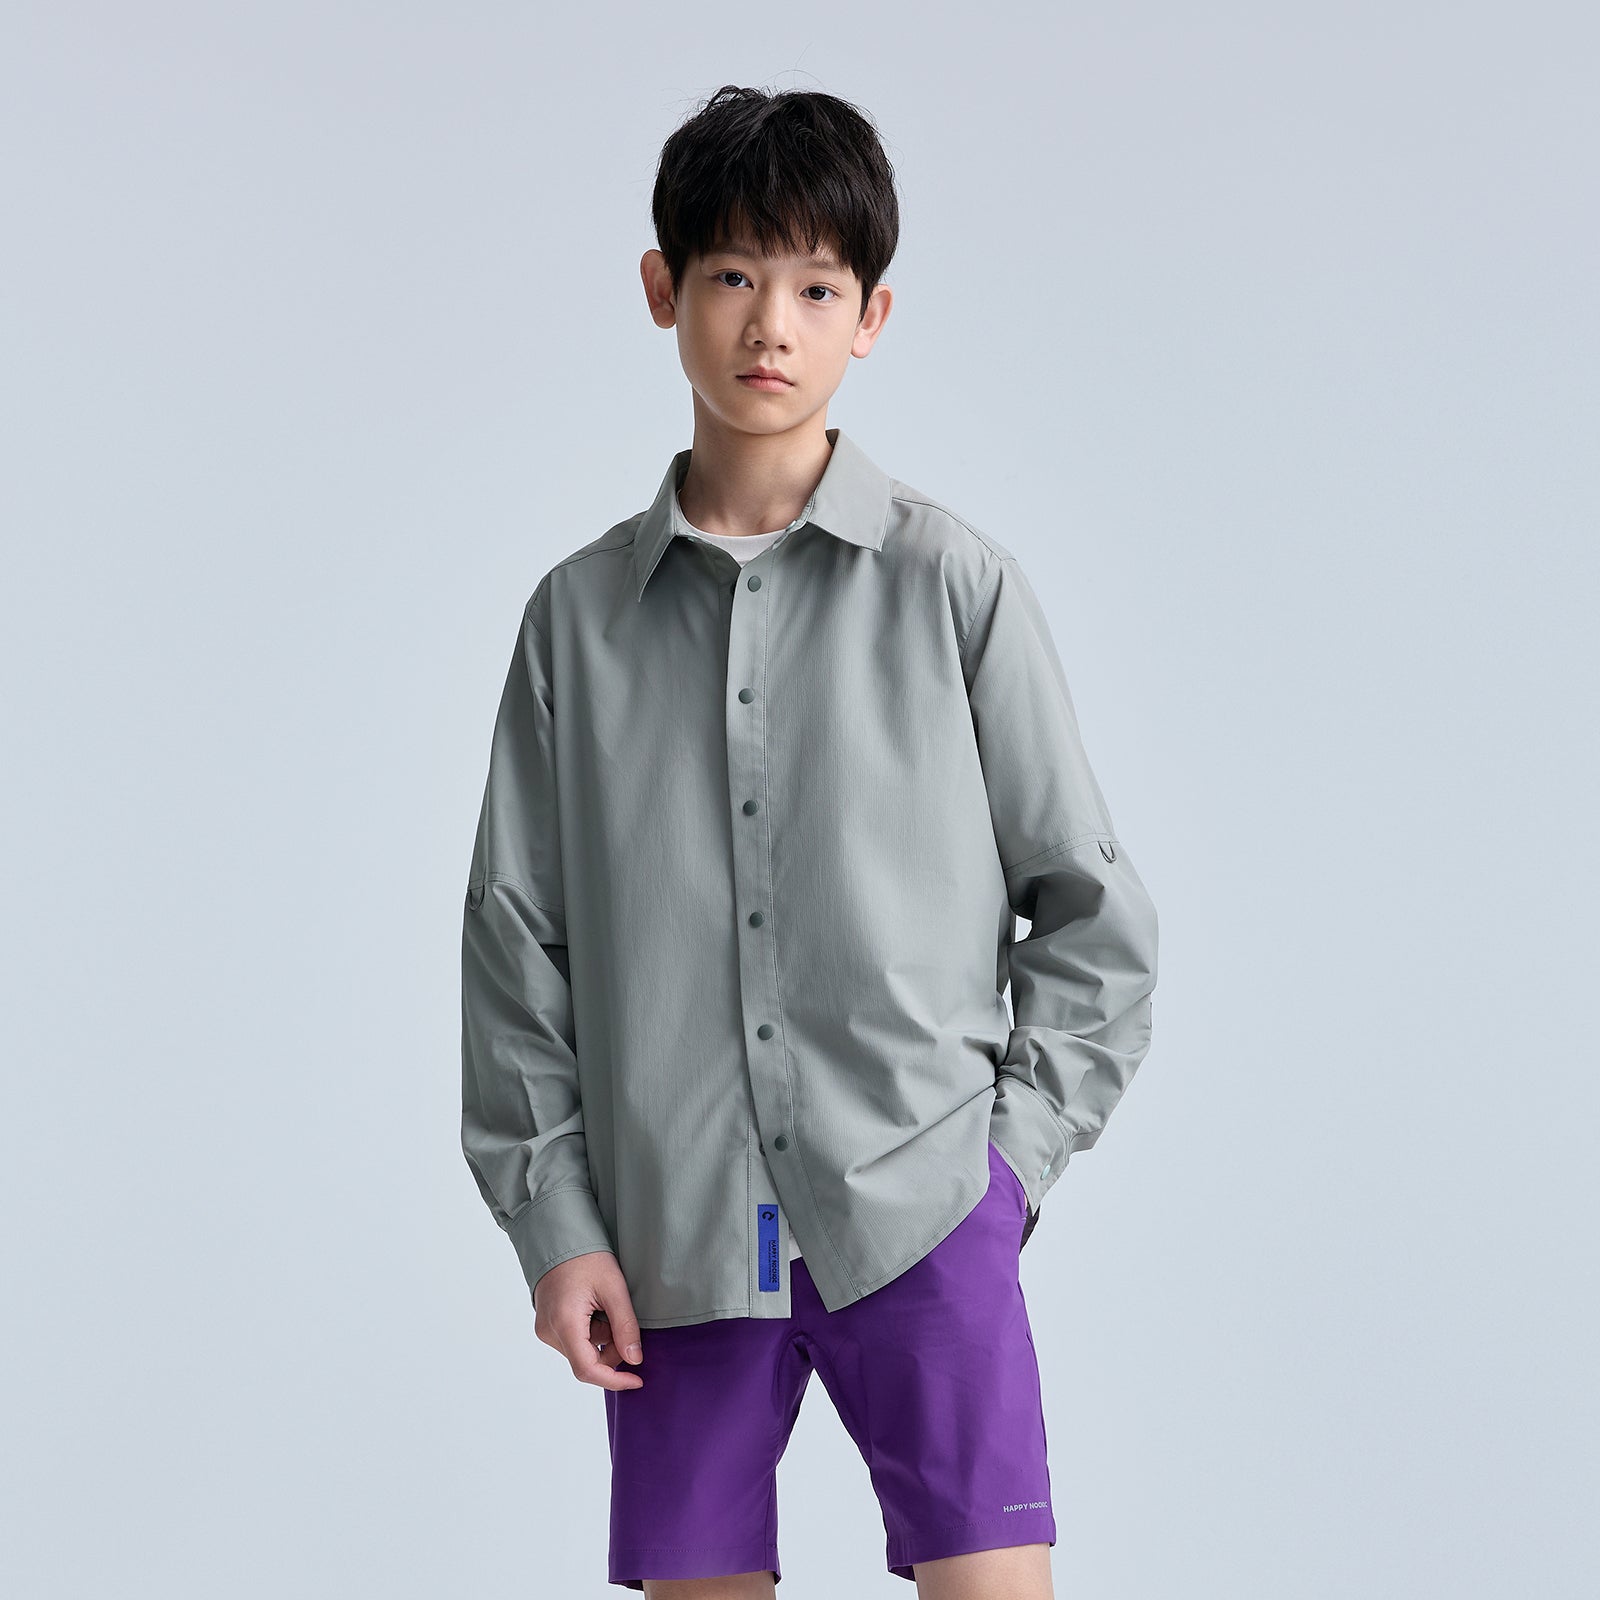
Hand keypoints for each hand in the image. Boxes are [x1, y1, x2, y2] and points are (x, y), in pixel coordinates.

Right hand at [532, 1250, 645, 1389]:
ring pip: (582, 1352)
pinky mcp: (547, 1325)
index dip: (614, 1380)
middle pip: (587, 1361)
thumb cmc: (586, 1257)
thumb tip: (635, 1360)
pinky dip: (591, 1332)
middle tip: (624, 1322)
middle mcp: (549, 1331)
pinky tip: (596, 1309)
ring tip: (607, 1306)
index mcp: (564, 1323)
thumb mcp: (614, 1288)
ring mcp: (546, 1329)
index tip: (637, 1380)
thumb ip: (625, 1326)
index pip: (587, 1370)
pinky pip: (574, 1341)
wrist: (560, 1237)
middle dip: (612, 1349)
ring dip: (602, 1339)